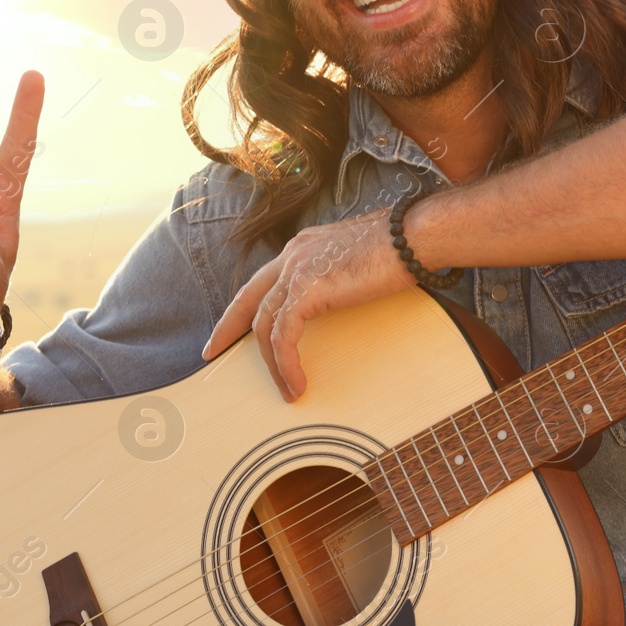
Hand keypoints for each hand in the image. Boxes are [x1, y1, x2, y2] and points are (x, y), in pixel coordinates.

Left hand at [200, 209, 414, 401]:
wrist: (414, 236)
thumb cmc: (399, 249)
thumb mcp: (356, 262)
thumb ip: (336, 277)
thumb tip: (338, 297)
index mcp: (302, 248)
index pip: (263, 281)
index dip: (243, 307)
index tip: (230, 330)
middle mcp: (293, 255)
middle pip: (248, 298)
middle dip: (228, 328)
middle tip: (212, 354)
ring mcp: (297, 269)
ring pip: (265, 323)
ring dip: (272, 362)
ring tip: (286, 389)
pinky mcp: (308, 288)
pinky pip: (284, 334)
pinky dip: (287, 363)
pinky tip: (297, 383)